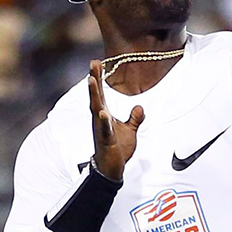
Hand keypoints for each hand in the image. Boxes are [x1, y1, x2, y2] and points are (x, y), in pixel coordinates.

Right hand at [88, 60, 143, 181]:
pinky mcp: (105, 140)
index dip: (99, 78)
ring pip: (96, 108)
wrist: (111, 169)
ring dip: (94, 95)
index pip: (101, 93)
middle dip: (94, 79)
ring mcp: (100, 129)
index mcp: (104, 115)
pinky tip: (102, 112)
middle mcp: (99, 119)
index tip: (97, 62)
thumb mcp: (130, 131)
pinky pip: (103, 129)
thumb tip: (140, 107)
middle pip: (96, 95)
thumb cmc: (117, 149)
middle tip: (93, 63)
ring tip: (92, 80)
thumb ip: (135, 118)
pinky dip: (103, 120)